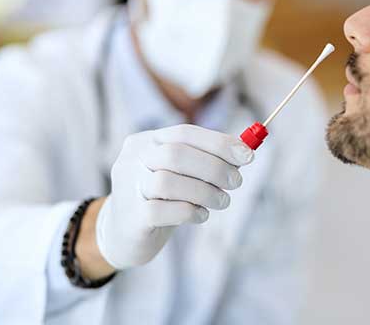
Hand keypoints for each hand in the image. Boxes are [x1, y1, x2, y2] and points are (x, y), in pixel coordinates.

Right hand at [94, 124, 253, 269]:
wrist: (122, 235)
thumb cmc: (160, 199)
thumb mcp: (180, 173)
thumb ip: (206, 160)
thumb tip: (244, 152)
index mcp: (145, 141)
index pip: (185, 133)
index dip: (218, 143)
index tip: (247, 155)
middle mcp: (132, 159)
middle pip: (176, 154)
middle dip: (214, 167)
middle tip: (235, 182)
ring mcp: (128, 187)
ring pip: (168, 182)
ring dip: (206, 192)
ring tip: (222, 201)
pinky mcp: (132, 217)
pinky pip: (164, 210)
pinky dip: (190, 211)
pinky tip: (200, 215)